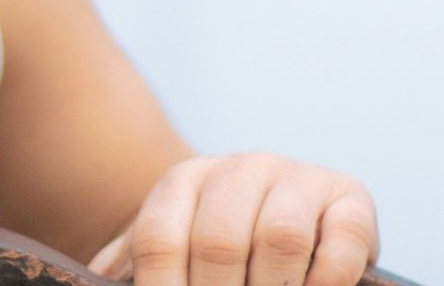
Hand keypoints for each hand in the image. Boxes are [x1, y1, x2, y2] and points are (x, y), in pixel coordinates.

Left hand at [85, 152, 378, 285]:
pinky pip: (340, 243)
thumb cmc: (216, 243)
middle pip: (217, 242)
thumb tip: (93, 284)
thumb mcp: (173, 245)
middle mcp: (241, 168)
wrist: (291, 215)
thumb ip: (135, 265)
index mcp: (185, 180)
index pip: (158, 239)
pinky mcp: (350, 198)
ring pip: (278, 238)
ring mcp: (298, 178)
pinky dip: (324, 283)